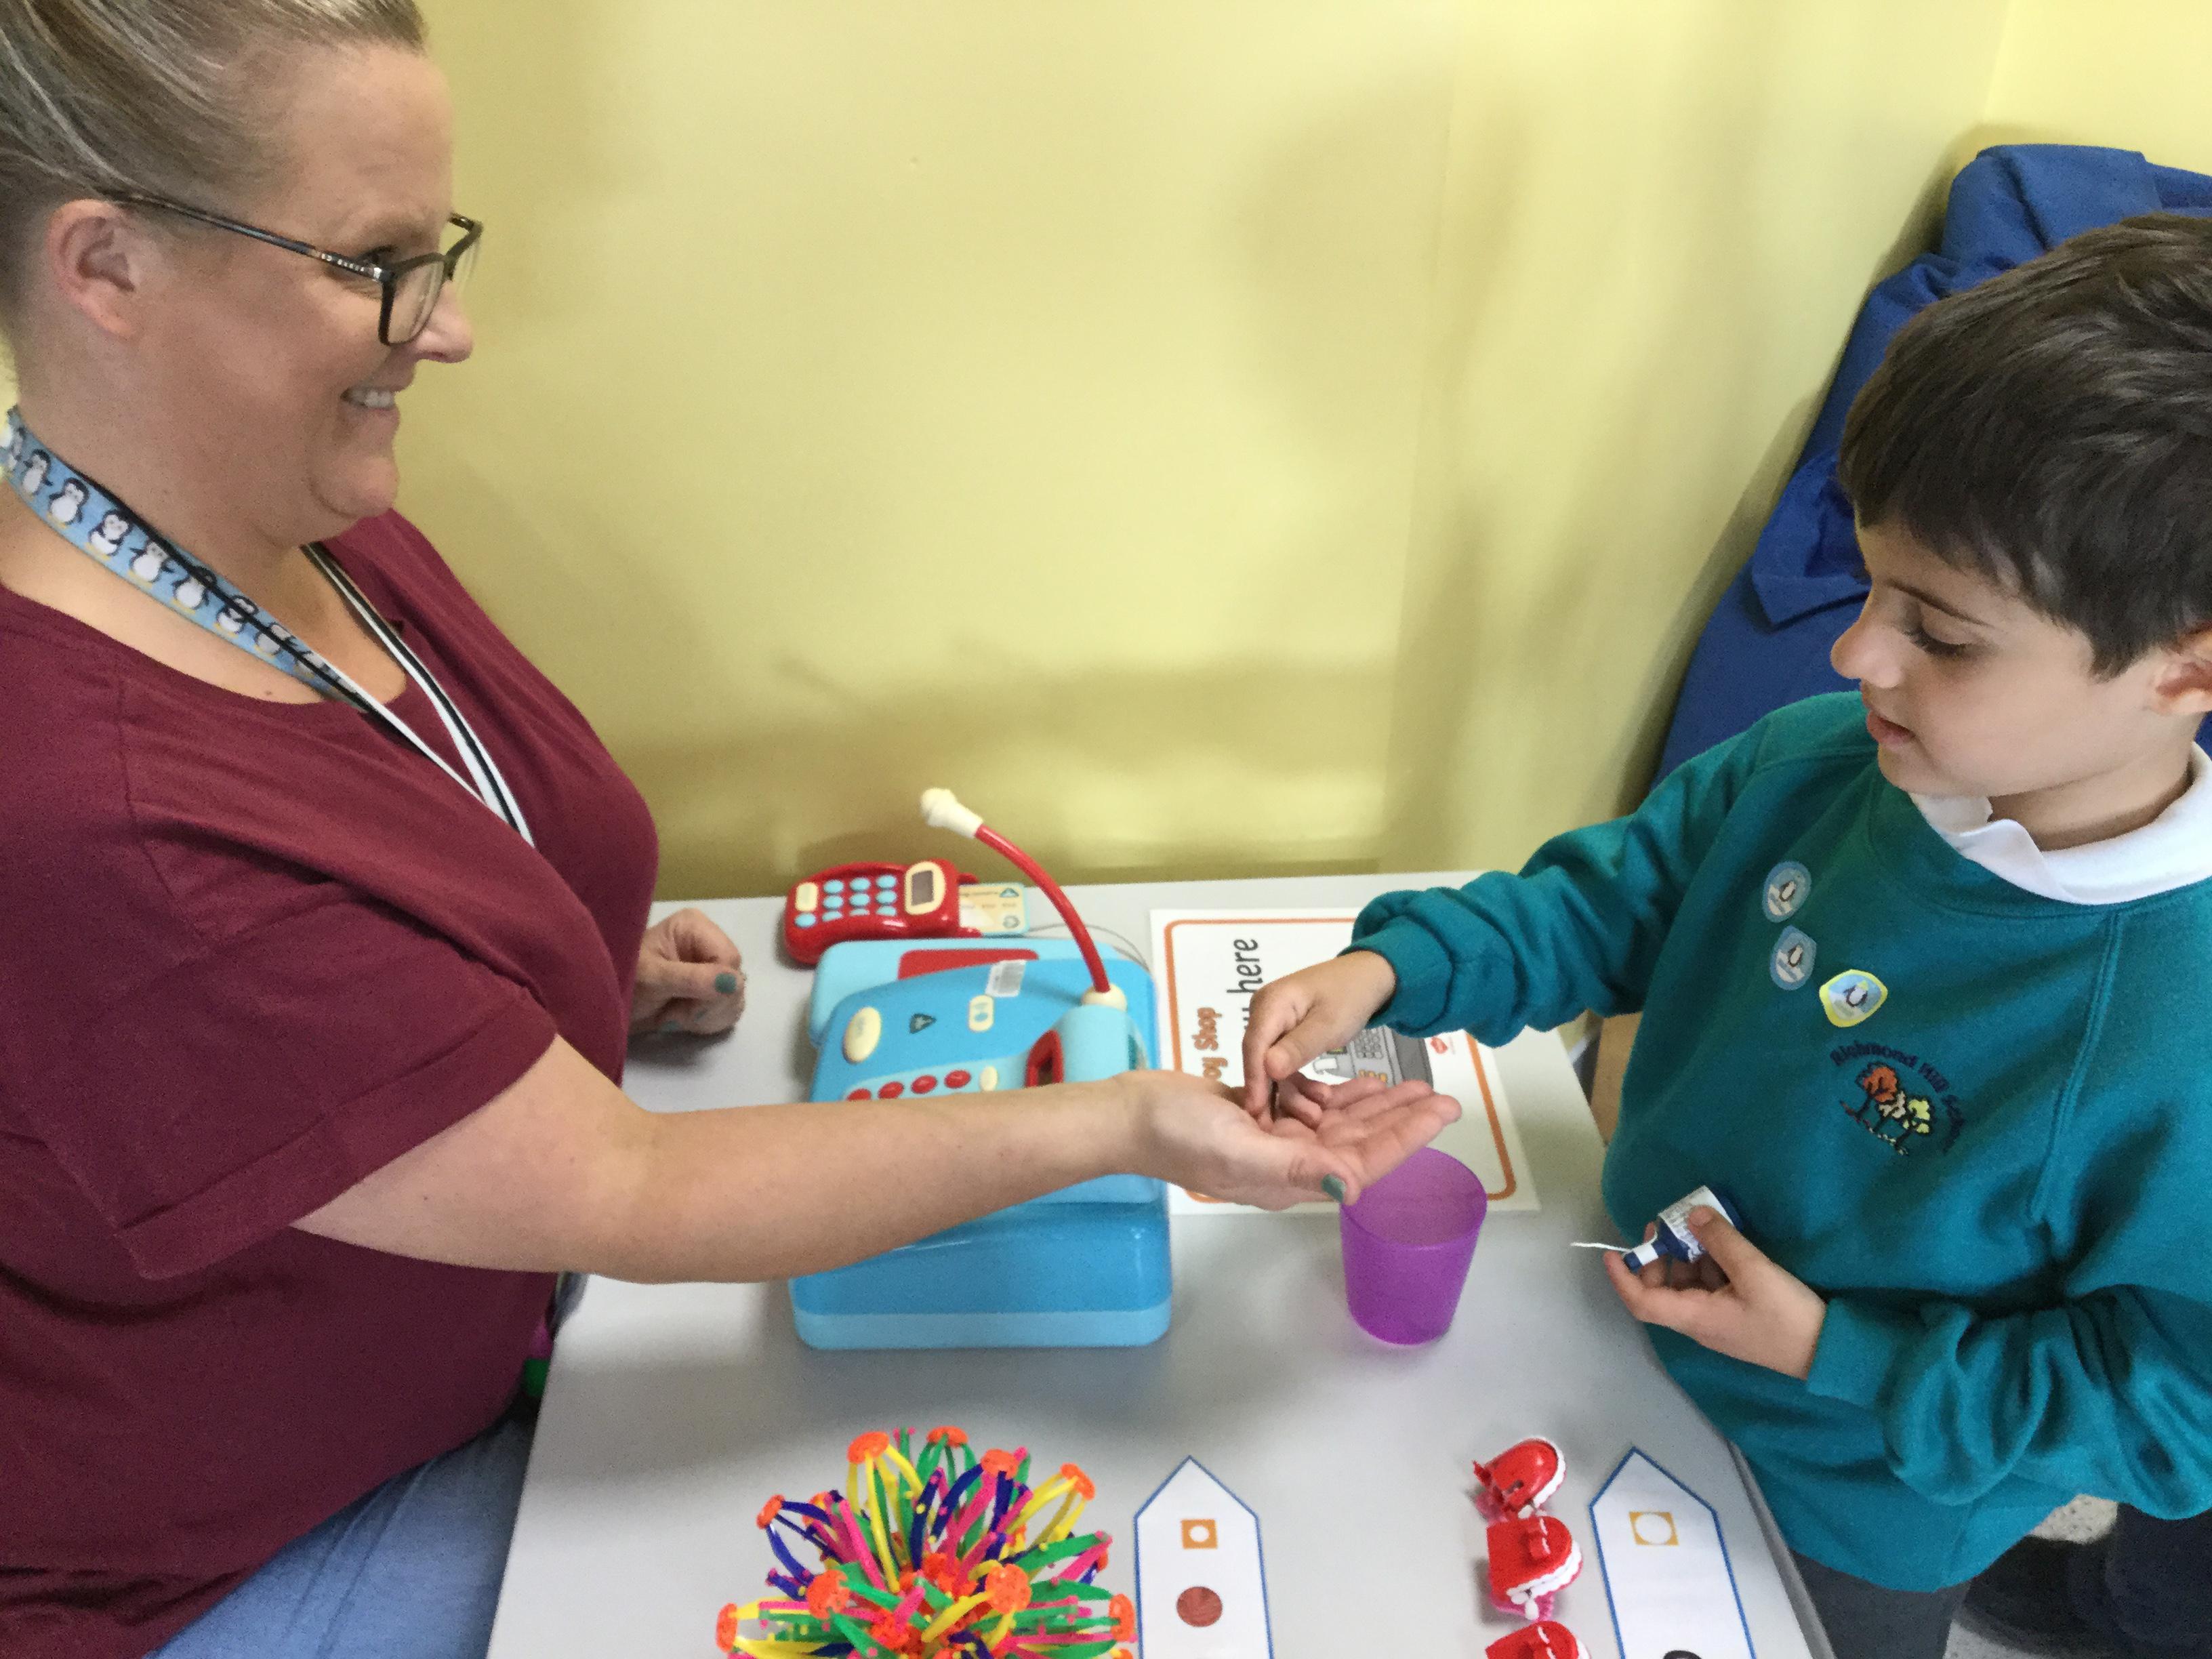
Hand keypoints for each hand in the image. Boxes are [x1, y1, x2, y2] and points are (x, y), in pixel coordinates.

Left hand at [631, 907, 746, 1036]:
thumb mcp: (653, 979)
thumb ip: (692, 979)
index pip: (730, 959)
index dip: (717, 988)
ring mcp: (711, 968)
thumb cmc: (622, 981)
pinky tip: (682, 1020)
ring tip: (673, 1016)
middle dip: (707, 1005)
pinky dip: (708, 1022)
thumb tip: (734, 982)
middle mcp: (708, 943)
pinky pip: (729, 1011)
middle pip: (736, 981)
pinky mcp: (711, 990)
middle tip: (674, 1013)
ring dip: (705, 1017)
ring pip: (735, 999)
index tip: (689, 1007)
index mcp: (695, 927)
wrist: (605, 1005)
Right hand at [1131, 1069, 1458, 1209]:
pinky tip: (1361, 1081)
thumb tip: (1350, 1185)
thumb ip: (1295, 1168)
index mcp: (1288, 1178)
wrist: (1128, 1115)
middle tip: (1441, 1095)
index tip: (1441, 1113)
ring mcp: (1273, 1141)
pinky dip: (1338, 1095)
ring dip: (1375, 1105)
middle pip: (1358, 1141)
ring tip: (1412, 1083)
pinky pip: (1311, 1108)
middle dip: (1401, 1120)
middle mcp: (1288, 1164)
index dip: (1405, 1138)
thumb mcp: (1237, 1148)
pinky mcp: (1258, 1118)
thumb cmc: (1177, 1132)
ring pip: (1339, 1124)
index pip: (1362, 1160)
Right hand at [1239, 951, 1398, 1117]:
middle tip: (1284, 1125)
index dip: (1254, 1079)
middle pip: (1259, 1058)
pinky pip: (1283, 1063)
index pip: (1254, 1045)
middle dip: (1272, 1091)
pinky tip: (1315, 1099)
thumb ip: (1299, 1047)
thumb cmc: (1350, 996)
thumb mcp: (1329, 1024)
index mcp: (1270, 1003)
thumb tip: (1267, 1068)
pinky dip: (1297, 1081)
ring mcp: (1272, 1025)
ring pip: (1271, 1065)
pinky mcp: (1282, 1036)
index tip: (1256, 1111)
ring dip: (1290, 1089)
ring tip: (1313, 1115)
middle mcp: (1263, 1013)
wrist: (1368, 977)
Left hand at [1605, 1207, 1826, 1379]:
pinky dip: (1710, 1264)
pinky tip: (1723, 1244)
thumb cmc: (1787, 1317)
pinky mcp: (1738, 1316)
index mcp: (1695, 1317)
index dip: (1622, 1278)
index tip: (1611, 1253)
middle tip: (1665, 1225)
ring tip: (1698, 1226)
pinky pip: (1711, 1287)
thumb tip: (1693, 1215)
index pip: (1643, 1302)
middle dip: (1658, 1257)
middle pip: (1662, 1290)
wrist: (1829, 1352)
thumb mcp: (1754, 1272)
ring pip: (1688, 1285)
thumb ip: (1721, 1241)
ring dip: (1687, 1257)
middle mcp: (1700, 1322)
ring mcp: (1719, 1320)